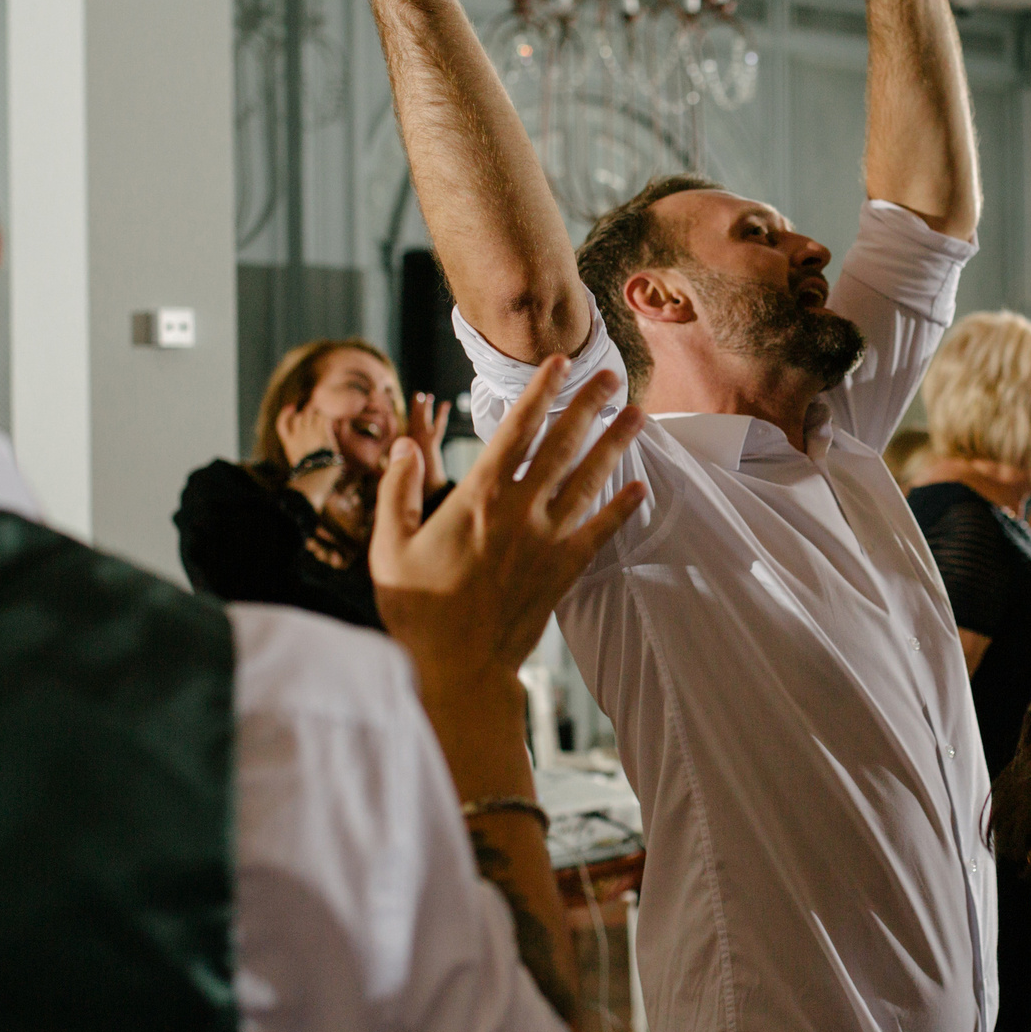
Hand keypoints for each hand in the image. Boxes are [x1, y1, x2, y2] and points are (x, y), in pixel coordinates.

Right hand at [274, 404, 342, 498]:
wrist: (320, 475)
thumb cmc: (310, 474)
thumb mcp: (298, 465)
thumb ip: (298, 453)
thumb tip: (300, 454)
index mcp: (289, 444)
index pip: (281, 423)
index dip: (285, 413)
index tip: (291, 407)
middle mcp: (297, 436)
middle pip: (298, 417)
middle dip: (305, 414)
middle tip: (312, 415)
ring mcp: (310, 433)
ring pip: (311, 414)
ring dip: (316, 414)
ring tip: (321, 419)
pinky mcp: (323, 433)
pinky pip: (323, 417)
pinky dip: (325, 417)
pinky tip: (328, 420)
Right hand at [371, 361, 645, 683]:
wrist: (458, 669)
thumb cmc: (417, 610)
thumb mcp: (390, 547)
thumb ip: (398, 492)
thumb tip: (404, 446)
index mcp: (479, 496)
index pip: (517, 428)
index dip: (540, 391)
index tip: (559, 362)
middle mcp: (521, 509)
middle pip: (563, 443)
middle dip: (589, 404)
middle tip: (611, 376)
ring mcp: (548, 539)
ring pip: (589, 479)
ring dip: (615, 444)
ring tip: (637, 415)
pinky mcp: (565, 570)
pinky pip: (601, 530)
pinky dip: (622, 508)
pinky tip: (640, 488)